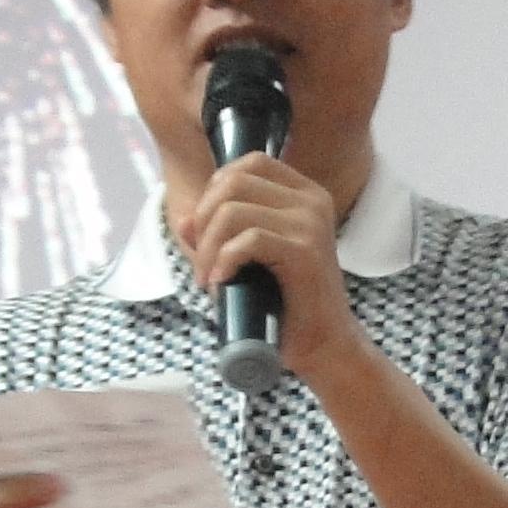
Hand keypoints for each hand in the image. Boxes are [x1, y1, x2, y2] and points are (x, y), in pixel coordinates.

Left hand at [185, 154, 366, 380]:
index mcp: (305, 195)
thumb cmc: (286, 304)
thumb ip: (219, 234)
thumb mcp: (249, 260)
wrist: (323, 345)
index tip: (206, 227)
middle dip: (203, 220)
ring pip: (233, 211)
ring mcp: (311, 224)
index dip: (216, 187)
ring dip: (207, 248)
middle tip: (202, 260)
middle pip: (234, 182)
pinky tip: (221, 282)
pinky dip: (223, 261)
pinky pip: (247, 240)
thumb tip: (184, 222)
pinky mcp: (305, 252)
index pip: (251, 162)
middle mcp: (312, 202)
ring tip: (208, 278)